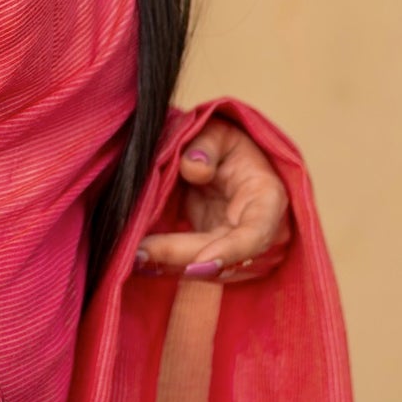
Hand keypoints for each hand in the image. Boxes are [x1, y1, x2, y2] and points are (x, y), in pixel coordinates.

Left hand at [132, 115, 291, 284]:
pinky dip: (164, 264)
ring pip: (203, 268)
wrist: (229, 166)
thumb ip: (206, 145)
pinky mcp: (213, 256)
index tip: (197, 264)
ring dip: (167, 266)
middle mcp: (258, 234)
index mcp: (268, 200)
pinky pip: (190, 265)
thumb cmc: (230, 148)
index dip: (230, 252)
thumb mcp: (221, 133)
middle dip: (180, 258)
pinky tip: (139, 260)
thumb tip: (192, 167)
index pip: (256, 234)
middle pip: (221, 257)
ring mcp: (236, 251)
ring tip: (134, 257)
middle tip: (140, 255)